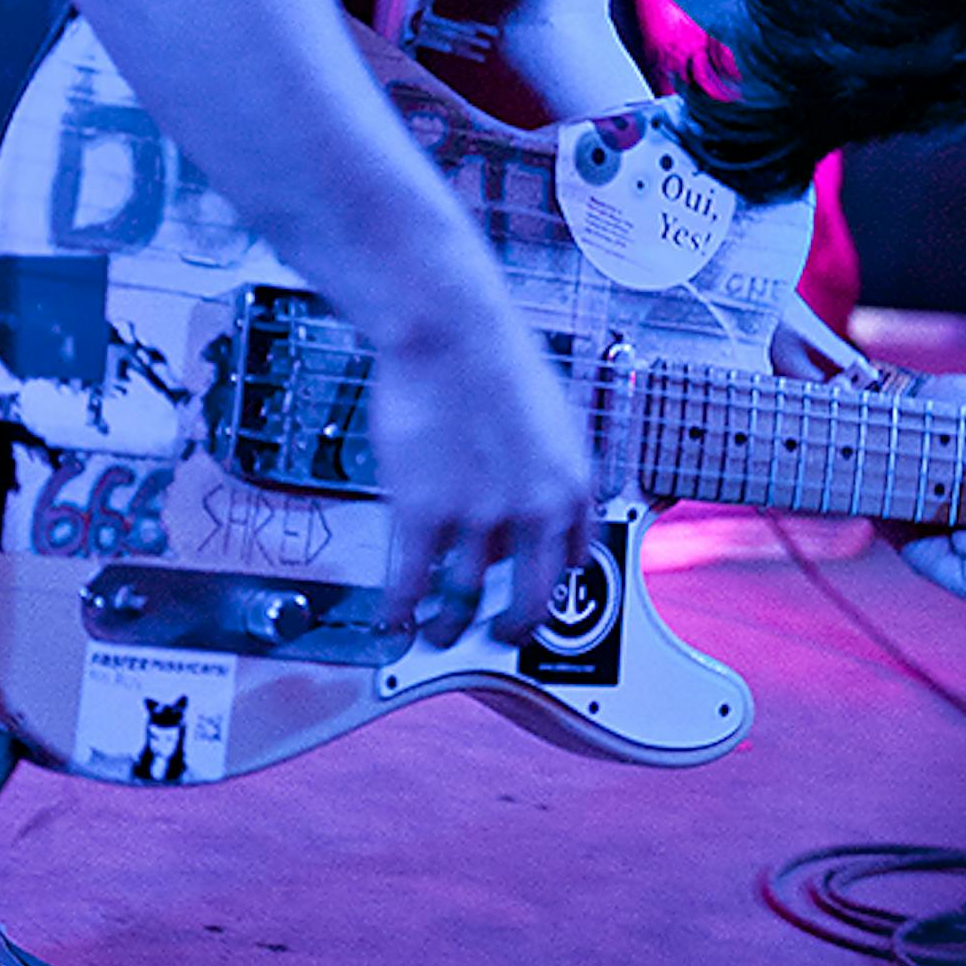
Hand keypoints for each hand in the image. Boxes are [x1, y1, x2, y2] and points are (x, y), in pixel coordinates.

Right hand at [372, 292, 594, 648]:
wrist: (451, 328)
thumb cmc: (494, 355)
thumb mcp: (549, 417)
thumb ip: (544, 468)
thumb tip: (529, 499)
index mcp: (571, 486)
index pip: (572, 563)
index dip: (549, 587)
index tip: (532, 596)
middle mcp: (533, 511)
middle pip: (528, 604)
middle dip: (509, 631)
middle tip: (494, 636)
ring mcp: (477, 518)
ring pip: (463, 602)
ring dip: (447, 627)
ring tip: (436, 632)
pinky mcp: (423, 514)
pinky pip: (410, 584)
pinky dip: (400, 612)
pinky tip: (393, 620)